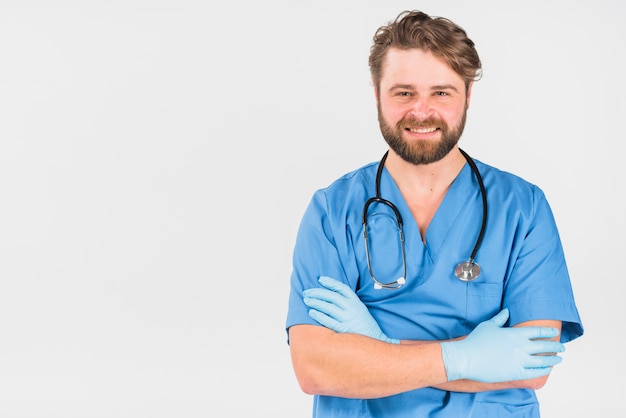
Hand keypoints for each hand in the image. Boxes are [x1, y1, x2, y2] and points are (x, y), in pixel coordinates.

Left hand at [302, 276, 399, 343]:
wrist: (375, 340)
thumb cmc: (365, 324)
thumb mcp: (360, 309)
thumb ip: (348, 302)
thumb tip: (331, 296)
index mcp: (356, 302)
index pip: (341, 288)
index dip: (330, 282)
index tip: (320, 279)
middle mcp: (351, 308)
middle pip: (331, 296)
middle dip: (317, 293)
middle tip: (306, 292)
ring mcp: (347, 319)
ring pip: (328, 307)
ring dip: (316, 302)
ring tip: (307, 300)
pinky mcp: (344, 329)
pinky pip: (329, 321)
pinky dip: (319, 315)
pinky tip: (312, 312)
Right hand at [440, 309, 564, 382]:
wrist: (468, 358)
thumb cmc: (476, 341)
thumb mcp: (488, 326)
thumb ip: (500, 318)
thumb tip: (507, 311)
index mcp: (515, 334)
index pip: (538, 332)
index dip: (548, 332)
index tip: (555, 332)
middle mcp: (521, 347)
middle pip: (544, 346)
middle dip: (555, 346)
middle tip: (562, 346)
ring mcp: (520, 361)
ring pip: (543, 361)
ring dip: (553, 360)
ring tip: (559, 359)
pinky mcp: (516, 373)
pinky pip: (535, 373)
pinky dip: (543, 371)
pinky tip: (548, 370)